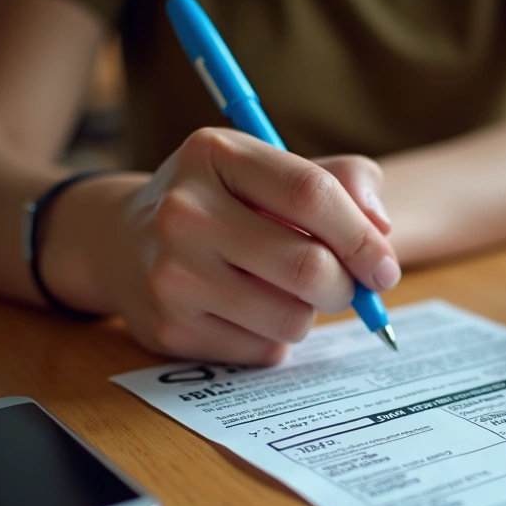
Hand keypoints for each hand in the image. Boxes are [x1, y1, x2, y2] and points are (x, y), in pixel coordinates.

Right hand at [53, 127, 397, 363]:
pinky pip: (261, 350)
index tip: (383, 266)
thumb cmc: (223, 202)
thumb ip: (342, 181)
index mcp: (216, 155)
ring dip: (308, 313)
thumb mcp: (271, 169)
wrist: (121, 241)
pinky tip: (246, 311)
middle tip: (346, 287)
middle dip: (345, 286)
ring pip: (290, 318)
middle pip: (306, 266)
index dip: (362, 237)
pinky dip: (273, 338)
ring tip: (285, 292)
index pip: (311, 194)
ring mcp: (171, 274)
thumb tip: (380, 230)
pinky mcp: (169, 329)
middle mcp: (184, 211)